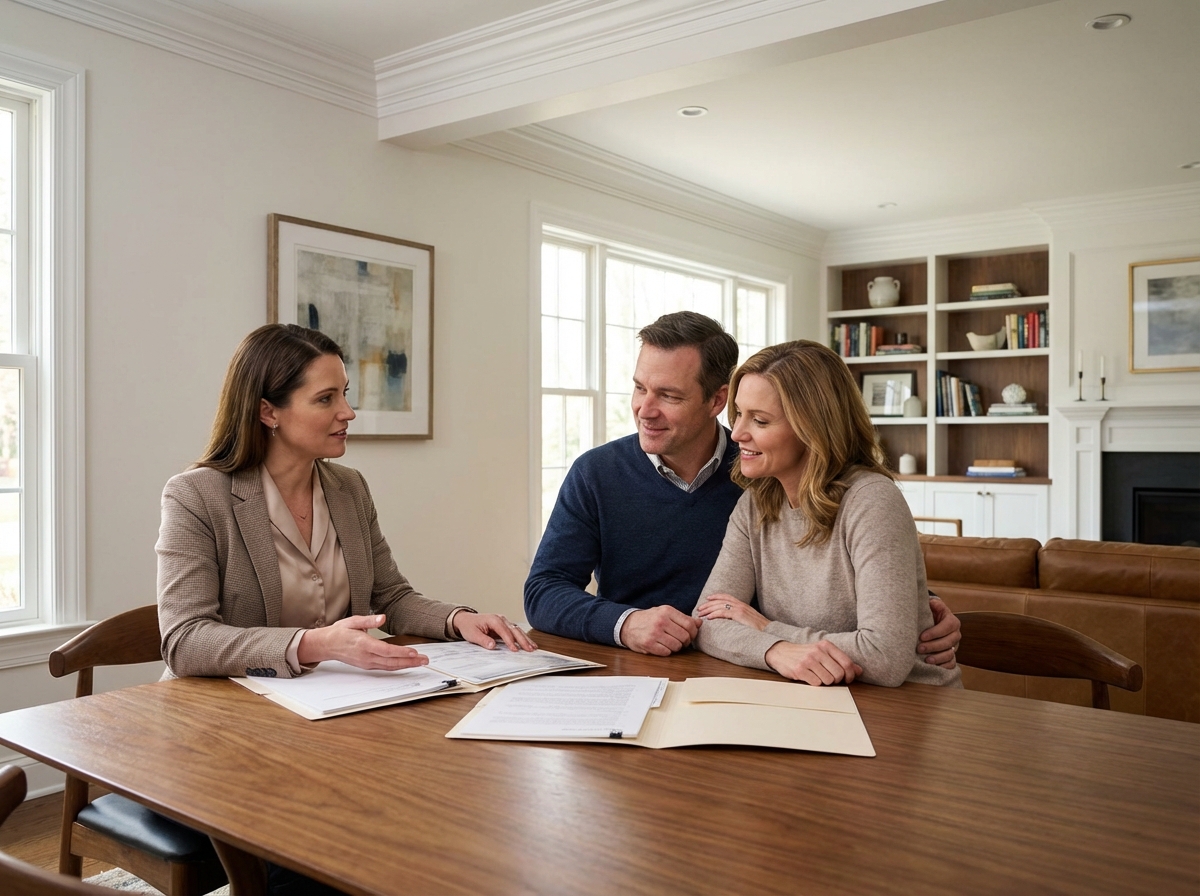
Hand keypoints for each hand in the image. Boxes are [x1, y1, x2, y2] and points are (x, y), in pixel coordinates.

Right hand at [297, 615, 429, 670]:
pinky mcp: (367, 665)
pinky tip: (406, 664)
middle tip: (425, 660)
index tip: (414, 652)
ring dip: (406, 665)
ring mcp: (367, 662)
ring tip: (420, 663)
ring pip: (389, 666)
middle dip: (410, 661)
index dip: (401, 652)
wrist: (326, 645)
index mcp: (363, 644)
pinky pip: (385, 667)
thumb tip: (382, 617)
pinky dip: (397, 666)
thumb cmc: (339, 632)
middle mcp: (366, 656)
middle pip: (391, 661)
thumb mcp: (353, 621)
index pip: (386, 651)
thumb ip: (369, 620)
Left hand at [453, 612, 537, 651]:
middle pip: (514, 630)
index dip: (510, 641)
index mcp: (493, 620)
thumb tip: (493, 646)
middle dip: (523, 640)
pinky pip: (515, 631)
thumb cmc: (469, 626)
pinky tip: (528, 643)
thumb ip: (483, 640)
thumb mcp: (472, 634)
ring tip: (533, 647)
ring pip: (517, 630)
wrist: (466, 620)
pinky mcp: (505, 626)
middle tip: (529, 649)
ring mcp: (504, 622)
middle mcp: (500, 619)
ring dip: (525, 639)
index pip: (504, 631)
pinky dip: (522, 637)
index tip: (515, 650)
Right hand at [619, 606, 699, 655]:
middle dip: (686, 642)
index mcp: (667, 611)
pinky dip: (667, 651)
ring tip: (670, 643)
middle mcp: (661, 621)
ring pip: (677, 646)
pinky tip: (662, 646)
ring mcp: (654, 633)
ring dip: (676, 647)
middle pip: (685, 636)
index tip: (691, 635)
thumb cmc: (649, 619)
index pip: (689, 624)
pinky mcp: (649, 644)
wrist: (627, 624)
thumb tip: (699, 623)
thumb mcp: (665, 613)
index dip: (694, 632)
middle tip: (681, 641)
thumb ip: (682, 618)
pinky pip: (667, 652)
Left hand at [695, 594, 769, 630]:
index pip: (727, 596)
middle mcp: (741, 604)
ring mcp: (740, 609)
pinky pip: (724, 613)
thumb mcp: (749, 620)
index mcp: (743, 604)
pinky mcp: (739, 615)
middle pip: (720, 600)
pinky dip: (714, 614)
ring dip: (709, 609)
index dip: (716, 596)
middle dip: (708, 604)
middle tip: (699, 608)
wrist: (769, 632)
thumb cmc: (760, 629)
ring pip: (720, 606)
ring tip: (701, 613)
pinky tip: (709, 618)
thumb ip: (741, 618)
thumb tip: (732, 621)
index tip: (707, 598)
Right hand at [765, 640, 861, 685]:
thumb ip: (841, 660)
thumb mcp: (823, 653)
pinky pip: (816, 683)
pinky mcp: (799, 669)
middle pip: (839, 674)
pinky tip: (809, 677)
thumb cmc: (805, 654)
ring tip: (818, 676)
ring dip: (825, 682)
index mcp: (826, 645)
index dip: (850, 675)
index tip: (847, 679)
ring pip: (828, 680)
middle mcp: (818, 651)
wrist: (781, 652)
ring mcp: (808, 660)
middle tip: (830, 679)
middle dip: (836, 680)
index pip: (847, 663)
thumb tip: (859, 671)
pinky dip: (815, 683)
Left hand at [918, 597, 960, 667]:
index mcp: (952, 621)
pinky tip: (934, 667)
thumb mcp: (932, 606)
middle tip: (919, 648)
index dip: (935, 632)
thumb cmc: (930, 614)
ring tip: (926, 660)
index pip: (947, 627)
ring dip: (938, 658)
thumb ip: (933, 603)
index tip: (921, 636)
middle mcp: (956, 634)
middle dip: (933, 646)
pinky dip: (944, 667)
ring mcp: (954, 646)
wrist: (932, 622)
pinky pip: (952, 664)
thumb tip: (932, 602)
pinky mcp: (951, 656)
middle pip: (948, 642)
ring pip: (950, 654)